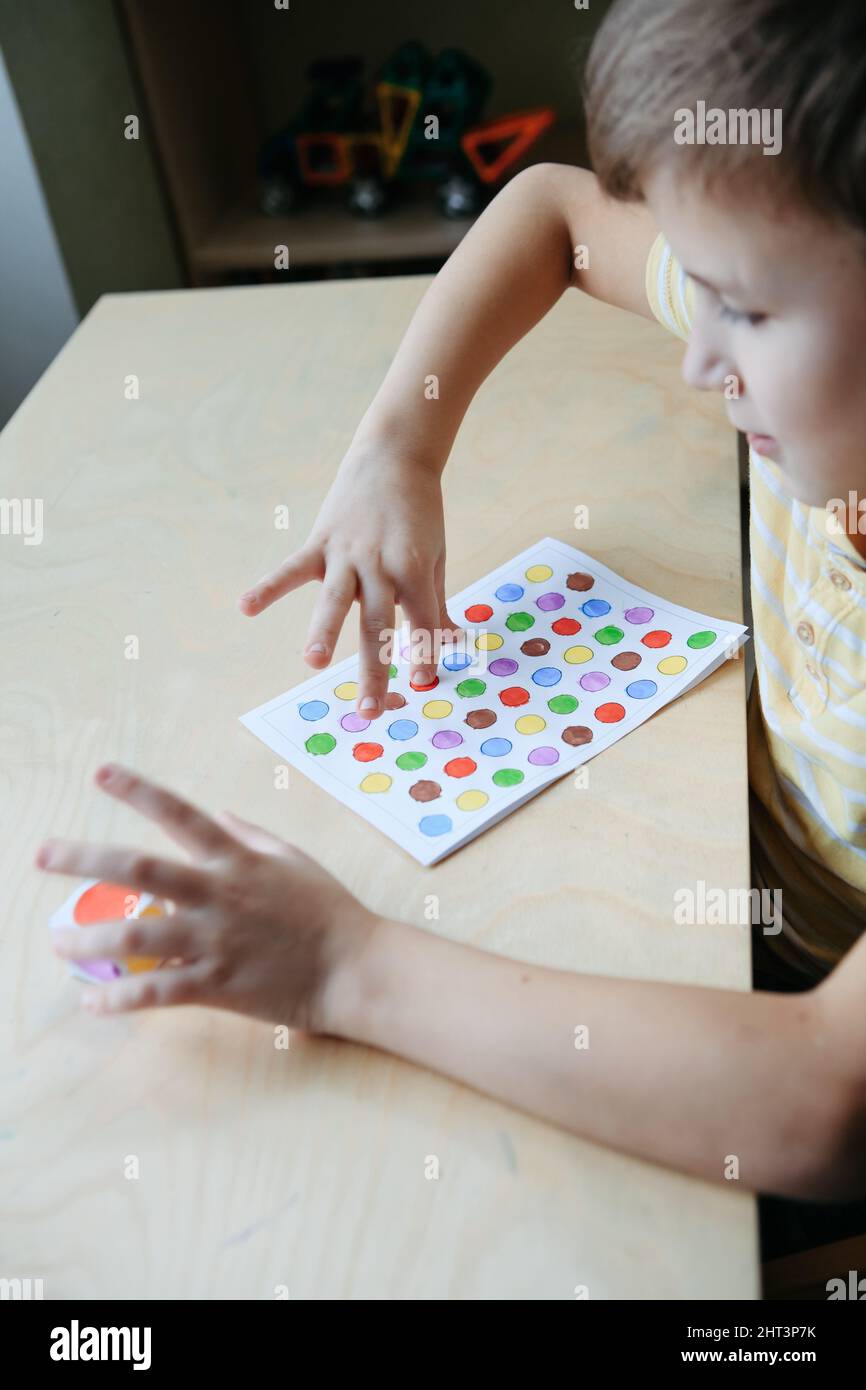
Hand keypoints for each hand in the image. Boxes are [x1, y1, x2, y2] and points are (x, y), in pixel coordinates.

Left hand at [38, 764, 377, 1032]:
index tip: (100, 773)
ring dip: (89, 937)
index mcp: (235, 859)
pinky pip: (157, 990)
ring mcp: (215, 939)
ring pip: (137, 934)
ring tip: (58, 941)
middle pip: (139, 870)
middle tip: (43, 854)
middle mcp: (218, 893)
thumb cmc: (329, 911)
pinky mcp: (217, 983)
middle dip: (85, 859)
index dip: (138, 791)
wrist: (355, 968)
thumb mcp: (293, 858)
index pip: (180, 814)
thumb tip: (216, 812)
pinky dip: (120, 997)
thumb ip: (250, 835)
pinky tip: (92, 1000)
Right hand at [237, 439, 463, 718]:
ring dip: (324, 631)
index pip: (420, 621)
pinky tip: (245, 607)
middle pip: (378, 624)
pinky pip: (292, 568)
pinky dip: (268, 588)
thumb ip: (435, 603)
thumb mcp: (434, 557)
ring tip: (312, 661)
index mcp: (413, 570)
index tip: (424, 684)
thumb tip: (448, 643)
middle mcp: (380, 564)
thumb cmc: (420, 514)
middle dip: (374, 669)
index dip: (424, 653)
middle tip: (371, 709)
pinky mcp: (321, 541)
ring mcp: (347, 553)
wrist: (396, 456)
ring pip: (335, 599)